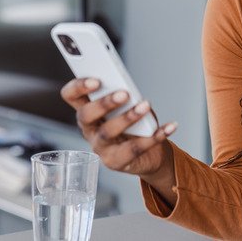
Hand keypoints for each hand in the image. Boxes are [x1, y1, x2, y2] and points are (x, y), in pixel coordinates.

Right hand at [61, 78, 177, 176]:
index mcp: (88, 110)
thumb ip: (125, 97)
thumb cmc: (135, 124)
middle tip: (124, 94)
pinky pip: (135, 149)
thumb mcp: (129, 106)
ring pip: (108, 132)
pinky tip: (169, 126)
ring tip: (145, 106)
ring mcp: (100, 148)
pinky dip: (156, 136)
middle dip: (103, 103)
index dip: (78, 86)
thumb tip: (129, 91)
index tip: (96, 80)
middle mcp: (89, 129)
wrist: (149, 154)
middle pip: (86, 115)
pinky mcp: (116, 162)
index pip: (71, 95)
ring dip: (128, 117)